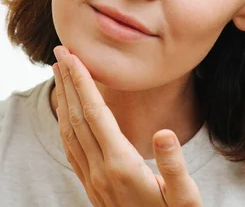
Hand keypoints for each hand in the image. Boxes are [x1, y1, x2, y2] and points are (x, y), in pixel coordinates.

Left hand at [52, 46, 202, 206]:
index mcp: (121, 166)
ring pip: (70, 130)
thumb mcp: (185, 198)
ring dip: (63, 98)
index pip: (96, 114)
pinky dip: (64, 122)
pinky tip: (65, 112)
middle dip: (68, 81)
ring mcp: (92, 179)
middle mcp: (100, 170)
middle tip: (60, 51)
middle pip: (77, 116)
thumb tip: (164, 133)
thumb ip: (174, 166)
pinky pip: (71, 148)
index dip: (83, 82)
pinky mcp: (91, 185)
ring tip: (59, 73)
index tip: (72, 56)